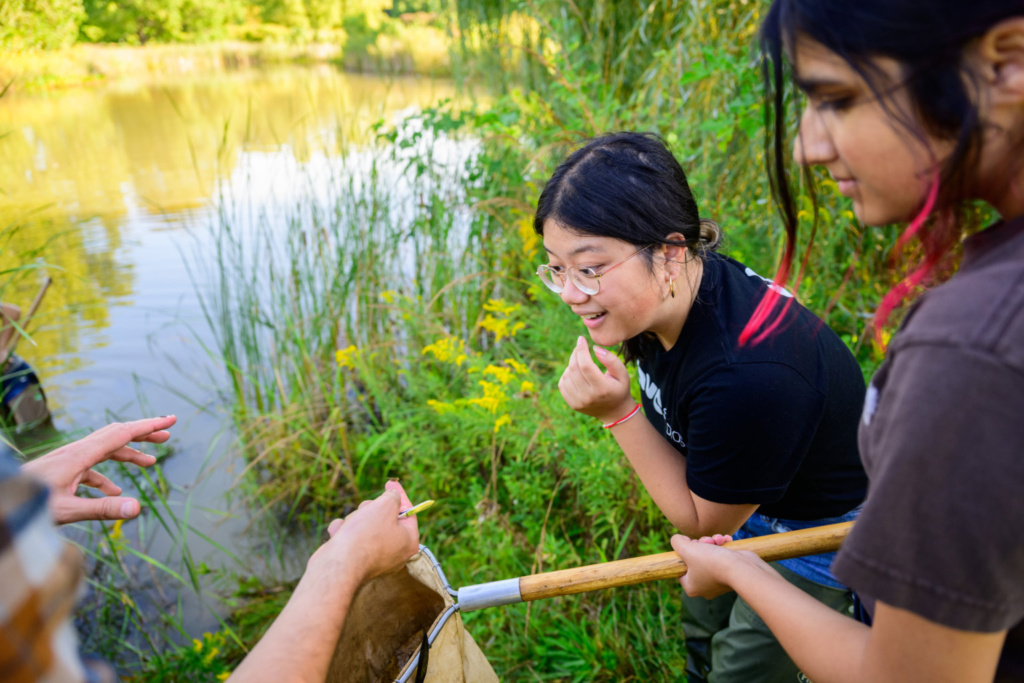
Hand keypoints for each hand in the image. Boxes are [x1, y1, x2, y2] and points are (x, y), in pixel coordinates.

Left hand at [21, 416, 175, 523]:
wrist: (2, 501)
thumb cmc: (27, 506)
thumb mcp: (66, 510)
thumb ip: (102, 509)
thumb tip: (138, 508)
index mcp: (79, 455)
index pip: (121, 434)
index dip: (148, 427)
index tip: (170, 420)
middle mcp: (75, 453)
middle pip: (115, 435)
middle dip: (143, 434)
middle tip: (168, 435)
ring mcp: (68, 462)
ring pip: (104, 450)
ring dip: (129, 453)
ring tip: (151, 462)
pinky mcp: (61, 473)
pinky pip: (92, 468)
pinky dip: (108, 476)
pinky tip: (116, 492)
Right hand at [310, 480, 419, 585]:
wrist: (338, 565)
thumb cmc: (366, 534)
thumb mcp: (385, 505)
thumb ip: (393, 497)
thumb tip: (393, 496)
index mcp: (409, 541)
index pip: (409, 512)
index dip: (399, 495)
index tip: (390, 482)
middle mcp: (395, 553)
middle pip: (385, 518)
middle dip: (371, 510)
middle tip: (366, 511)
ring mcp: (374, 558)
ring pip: (365, 526)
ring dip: (354, 520)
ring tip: (350, 527)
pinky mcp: (355, 561)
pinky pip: (350, 538)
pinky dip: (343, 533)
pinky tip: (338, 536)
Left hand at [558, 336, 634, 422]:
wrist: (615, 412)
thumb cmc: (619, 388)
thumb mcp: (623, 374)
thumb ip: (611, 359)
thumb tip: (595, 348)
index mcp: (602, 388)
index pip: (586, 366)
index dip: (581, 350)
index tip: (581, 339)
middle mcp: (588, 397)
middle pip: (574, 369)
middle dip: (575, 353)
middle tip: (580, 346)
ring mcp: (578, 402)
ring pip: (566, 375)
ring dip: (571, 364)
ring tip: (581, 361)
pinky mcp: (572, 404)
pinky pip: (562, 384)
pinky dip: (566, 374)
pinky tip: (575, 372)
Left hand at [671, 533, 751, 598]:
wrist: (742, 568)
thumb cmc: (712, 562)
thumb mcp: (687, 549)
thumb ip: (677, 543)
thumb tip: (678, 540)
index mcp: (692, 587)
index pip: (681, 569)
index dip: (683, 553)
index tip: (689, 544)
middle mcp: (705, 587)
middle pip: (695, 559)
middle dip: (701, 545)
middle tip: (706, 540)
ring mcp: (719, 580)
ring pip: (710, 555)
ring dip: (713, 543)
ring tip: (718, 539)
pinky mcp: (731, 573)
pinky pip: (723, 557)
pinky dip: (724, 546)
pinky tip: (726, 540)